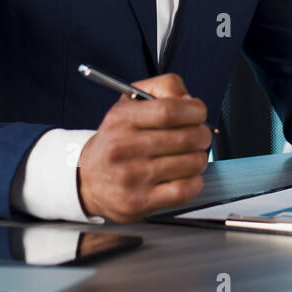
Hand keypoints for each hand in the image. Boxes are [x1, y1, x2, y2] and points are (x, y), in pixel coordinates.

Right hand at [77, 73, 212, 222]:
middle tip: (200, 136)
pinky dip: (195, 181)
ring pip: (190, 163)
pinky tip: (185, 176)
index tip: (199, 113)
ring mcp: (131, 177)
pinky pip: (185, 190)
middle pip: (185, 137)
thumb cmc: (117, 140)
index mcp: (121, 119)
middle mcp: (122, 147)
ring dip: (200, 158)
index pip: (169, 110)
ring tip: (191, 156)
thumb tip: (190, 101)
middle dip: (203, 135)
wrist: (88, 180)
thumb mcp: (130, 104)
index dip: (194, 110)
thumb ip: (163, 89)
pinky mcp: (140, 201)